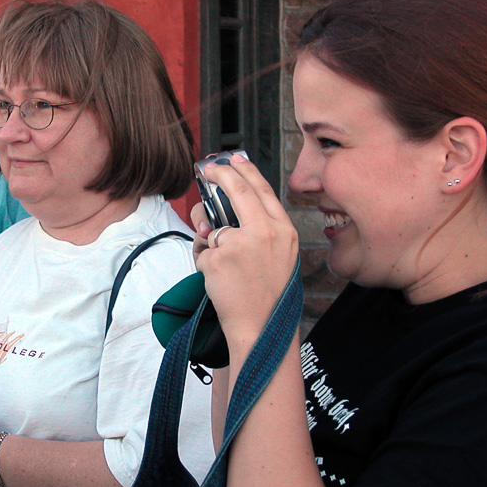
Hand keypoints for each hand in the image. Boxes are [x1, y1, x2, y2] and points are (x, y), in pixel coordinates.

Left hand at [188, 154, 298, 354]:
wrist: (262, 326)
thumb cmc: (269, 295)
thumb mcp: (279, 257)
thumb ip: (257, 231)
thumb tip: (219, 216)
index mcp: (284, 230)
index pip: (262, 189)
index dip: (244, 171)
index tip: (232, 160)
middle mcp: (264, 232)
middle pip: (236, 190)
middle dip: (219, 174)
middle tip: (207, 169)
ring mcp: (240, 243)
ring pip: (214, 228)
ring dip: (209, 241)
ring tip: (223, 266)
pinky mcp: (218, 257)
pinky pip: (202, 250)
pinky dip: (204, 263)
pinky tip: (218, 279)